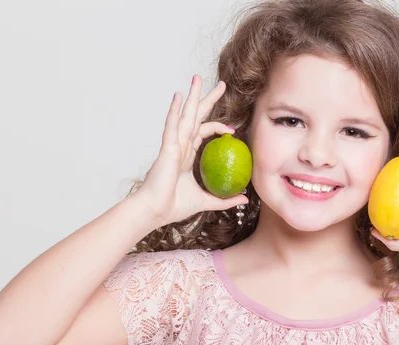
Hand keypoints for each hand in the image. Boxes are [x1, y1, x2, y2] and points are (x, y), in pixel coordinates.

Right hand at [131, 75, 247, 226]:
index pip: (203, 132)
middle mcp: (180, 146)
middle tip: (222, 84)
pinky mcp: (167, 149)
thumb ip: (224, 200)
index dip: (217, 126)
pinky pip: (172, 127)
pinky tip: (178, 97)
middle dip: (207, 99)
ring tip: (198, 79)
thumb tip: (244, 198)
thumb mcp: (207, 201)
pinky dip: (174, 112)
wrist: (155, 212)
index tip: (232, 129)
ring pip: (185, 116)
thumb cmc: (174, 206)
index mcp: (187, 156)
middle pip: (196, 117)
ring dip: (192, 97)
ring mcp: (173, 146)